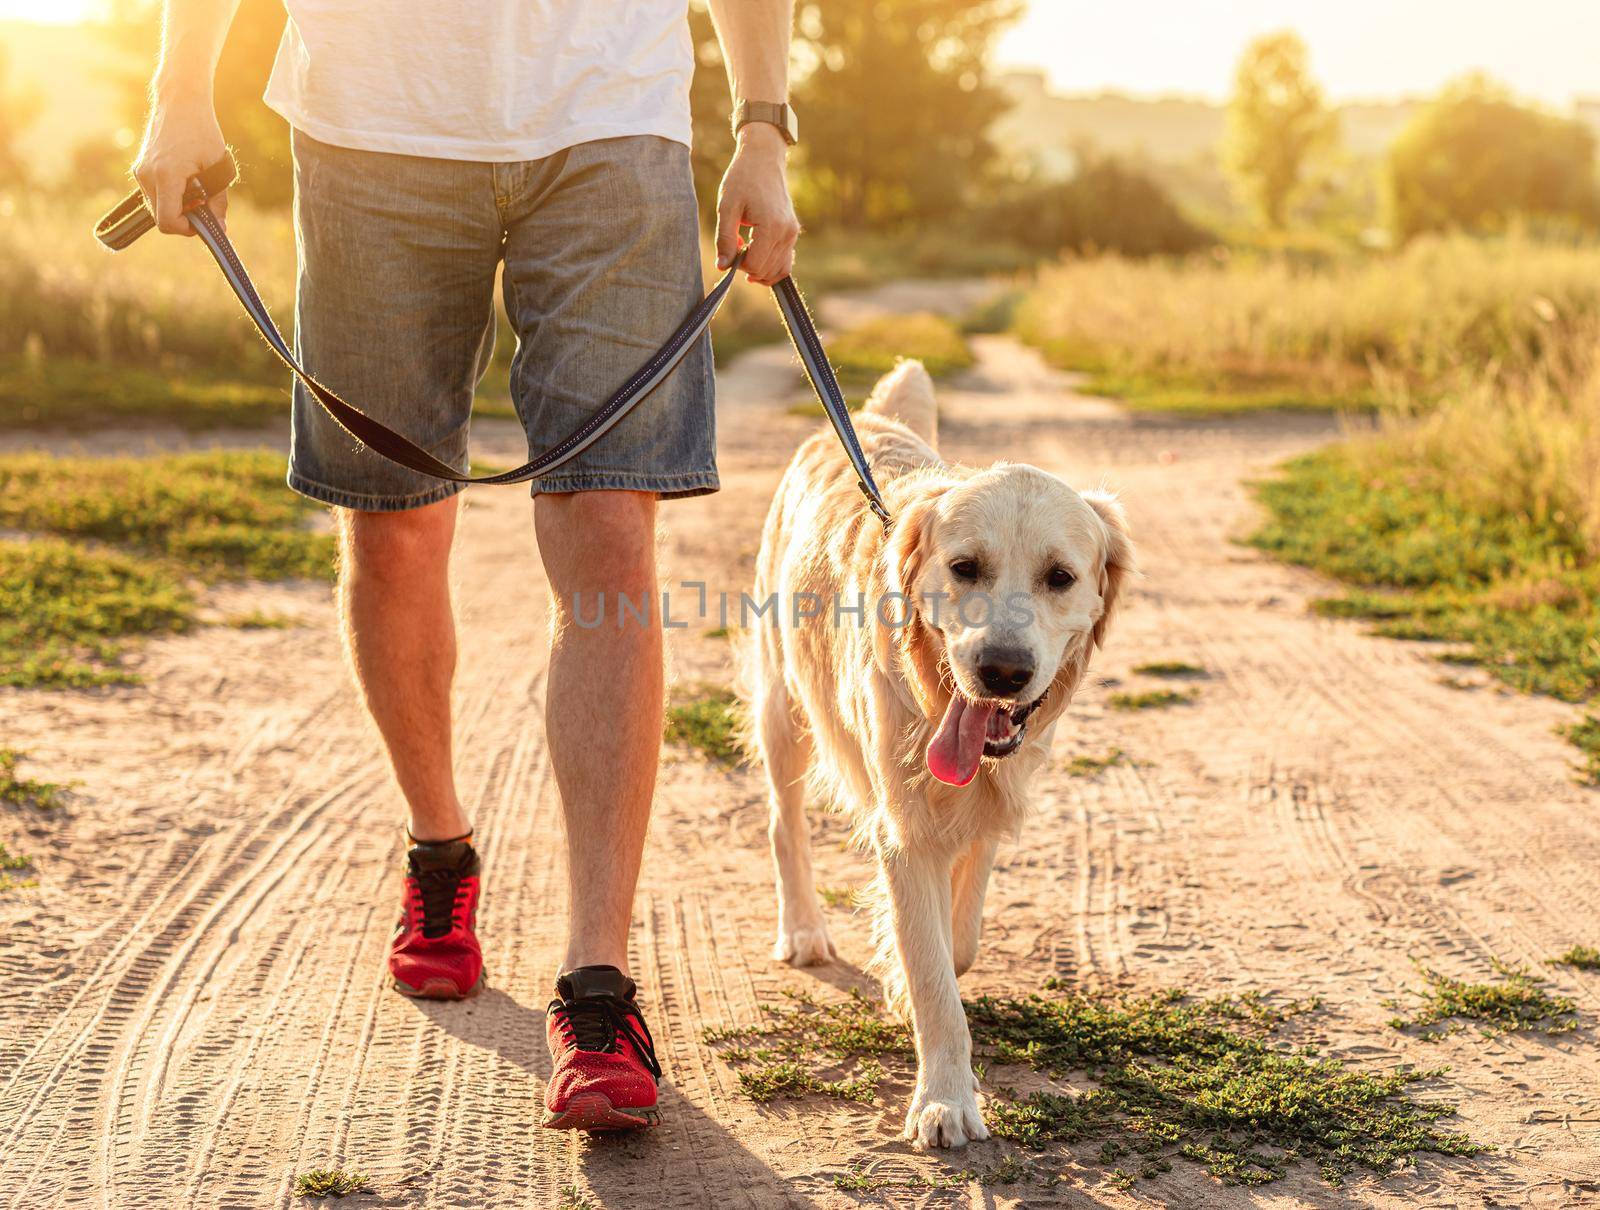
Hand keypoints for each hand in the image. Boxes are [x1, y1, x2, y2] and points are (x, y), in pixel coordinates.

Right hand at [133, 84, 228, 236]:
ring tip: (196, 189)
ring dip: (177, 207)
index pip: (167, 221)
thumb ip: (218, 201)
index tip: (203, 222)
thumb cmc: (202, 131)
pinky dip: (170, 196)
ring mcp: (140, 171)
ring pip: (157, 207)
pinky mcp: (140, 168)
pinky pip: (154, 194)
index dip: (187, 229)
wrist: (180, 102)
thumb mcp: (219, 168)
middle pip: (161, 218)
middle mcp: (147, 175)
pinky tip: (186, 182)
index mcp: (166, 176)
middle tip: (204, 204)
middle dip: (184, 219)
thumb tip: (220, 229)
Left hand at [715, 123, 799, 285]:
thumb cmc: (742, 179)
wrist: (763, 159)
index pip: (755, 265)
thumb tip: (723, 267)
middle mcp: (787, 233)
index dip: (738, 264)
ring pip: (778, 270)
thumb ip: (725, 239)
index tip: (730, 246)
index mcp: (771, 227)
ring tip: (745, 248)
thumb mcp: (727, 207)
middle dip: (747, 265)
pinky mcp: (793, 232)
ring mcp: (792, 234)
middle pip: (765, 271)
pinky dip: (770, 265)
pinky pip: (785, 262)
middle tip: (736, 244)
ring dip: (758, 268)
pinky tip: (756, 254)